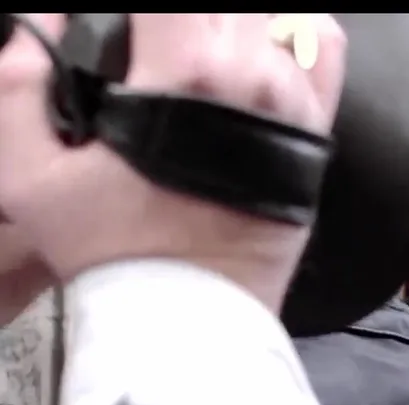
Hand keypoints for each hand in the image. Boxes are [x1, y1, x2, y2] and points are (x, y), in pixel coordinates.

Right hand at [0, 14, 347, 317]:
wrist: (189, 317)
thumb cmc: (115, 251)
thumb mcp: (30, 173)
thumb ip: (17, 85)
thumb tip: (41, 22)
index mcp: (188, 73)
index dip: (140, 7)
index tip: (127, 26)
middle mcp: (254, 78)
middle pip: (227, 3)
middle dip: (185, 16)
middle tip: (154, 41)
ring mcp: (295, 105)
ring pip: (276, 15)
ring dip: (236, 20)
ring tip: (198, 42)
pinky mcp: (317, 134)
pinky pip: (324, 53)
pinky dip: (295, 33)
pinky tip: (258, 47)